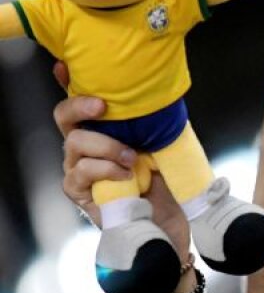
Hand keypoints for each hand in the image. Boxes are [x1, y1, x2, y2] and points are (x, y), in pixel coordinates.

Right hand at [54, 92, 189, 253]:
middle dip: (79, 106)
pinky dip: (105, 169)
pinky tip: (125, 174)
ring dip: (105, 145)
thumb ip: (156, 124)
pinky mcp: (79, 192)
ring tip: (131, 158)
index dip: (67, 82)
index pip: (81, 102)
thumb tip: (159, 97)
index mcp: (104, 130)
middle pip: (64, 117)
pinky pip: (81, 172)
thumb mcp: (167, 148)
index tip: (64, 67)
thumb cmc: (168, 185)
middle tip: (104, 106)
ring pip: (74, 143)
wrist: (170, 224)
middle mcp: (86, 146)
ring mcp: (79, 168)